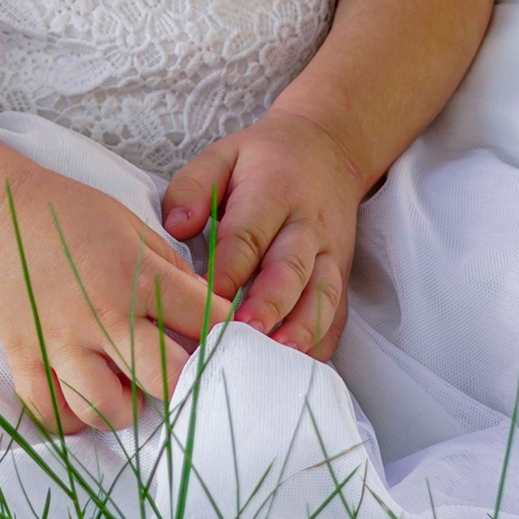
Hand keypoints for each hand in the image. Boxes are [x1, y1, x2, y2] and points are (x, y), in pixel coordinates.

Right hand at [0, 168, 216, 434]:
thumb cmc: (65, 213)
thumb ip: (170, 268)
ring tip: (124, 386)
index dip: (226, 334)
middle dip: (182, 382)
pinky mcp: (26, 358)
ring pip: (106, 410)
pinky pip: (52, 413)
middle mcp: (104, 318)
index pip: (207, 322)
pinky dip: (69, 417)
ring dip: (124, 405)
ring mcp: (62, 343)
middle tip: (176, 372)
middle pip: (167, 380)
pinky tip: (80, 398)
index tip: (223, 340)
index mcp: (138, 279)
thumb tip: (203, 305)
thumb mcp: (131, 225)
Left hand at [162, 110, 368, 359]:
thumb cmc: (263, 159)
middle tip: (243, 335)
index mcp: (272, 192)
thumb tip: (176, 225)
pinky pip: (337, 311)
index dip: (227, 269)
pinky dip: (322, 341)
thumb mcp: (223, 155)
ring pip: (320, 295)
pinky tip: (302, 369)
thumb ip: (194, 186)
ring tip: (275, 358)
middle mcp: (306, 226)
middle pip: (289, 269)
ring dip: (299, 329)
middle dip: (267, 305)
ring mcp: (330, 253)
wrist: (330, 149)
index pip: (248, 235)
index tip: (204, 299)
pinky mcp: (342, 273)